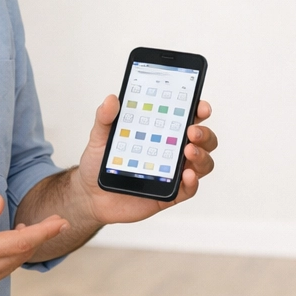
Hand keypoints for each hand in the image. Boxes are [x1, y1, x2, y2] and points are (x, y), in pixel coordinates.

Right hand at [0, 194, 67, 295]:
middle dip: (40, 238)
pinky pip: (1, 274)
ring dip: (24, 248)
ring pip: (12, 266)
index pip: (20, 243)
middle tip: (53, 221)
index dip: (44, 232)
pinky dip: (10, 259)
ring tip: (27, 228)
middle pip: (21, 256)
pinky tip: (8, 244)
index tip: (61, 221)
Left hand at [71, 94, 217, 223]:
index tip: (200, 107)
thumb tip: (111, 99)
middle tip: (191, 132)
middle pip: (203, 139)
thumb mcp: (99, 137)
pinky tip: (187, 175)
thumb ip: (105, 118)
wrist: (91, 196)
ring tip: (189, 152)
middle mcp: (172, 150)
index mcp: (161, 131)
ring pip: (203, 162)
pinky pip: (189, 188)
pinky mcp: (170, 194)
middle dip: (204, 133)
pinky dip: (193, 181)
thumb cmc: (99, 163)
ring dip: (202, 155)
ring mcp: (173, 172)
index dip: (199, 109)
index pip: (188, 116)